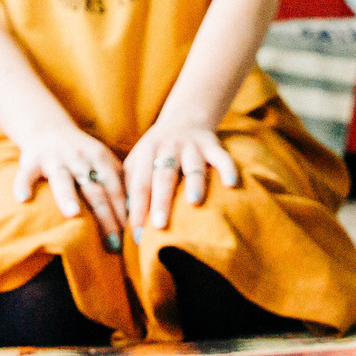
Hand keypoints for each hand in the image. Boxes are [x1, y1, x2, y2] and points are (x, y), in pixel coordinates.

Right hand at [12, 126, 127, 249]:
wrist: (48, 129)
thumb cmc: (82, 154)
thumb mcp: (104, 160)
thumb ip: (119, 180)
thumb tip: (137, 212)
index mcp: (100, 158)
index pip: (115, 188)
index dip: (123, 211)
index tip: (130, 235)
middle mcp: (79, 158)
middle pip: (94, 189)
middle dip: (105, 215)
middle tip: (113, 242)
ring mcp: (54, 159)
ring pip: (62, 179)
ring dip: (68, 196)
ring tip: (73, 214)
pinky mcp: (31, 160)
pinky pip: (26, 174)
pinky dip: (23, 184)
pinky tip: (22, 199)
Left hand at [122, 116, 240, 230]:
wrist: (184, 119)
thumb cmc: (156, 152)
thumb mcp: (137, 162)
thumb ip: (129, 186)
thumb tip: (123, 220)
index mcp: (146, 152)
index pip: (140, 184)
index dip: (137, 209)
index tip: (137, 235)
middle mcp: (168, 147)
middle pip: (164, 176)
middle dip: (161, 201)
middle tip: (159, 226)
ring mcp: (192, 146)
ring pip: (192, 166)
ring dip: (194, 183)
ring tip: (194, 203)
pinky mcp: (213, 145)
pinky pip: (222, 157)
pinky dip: (228, 169)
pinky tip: (231, 184)